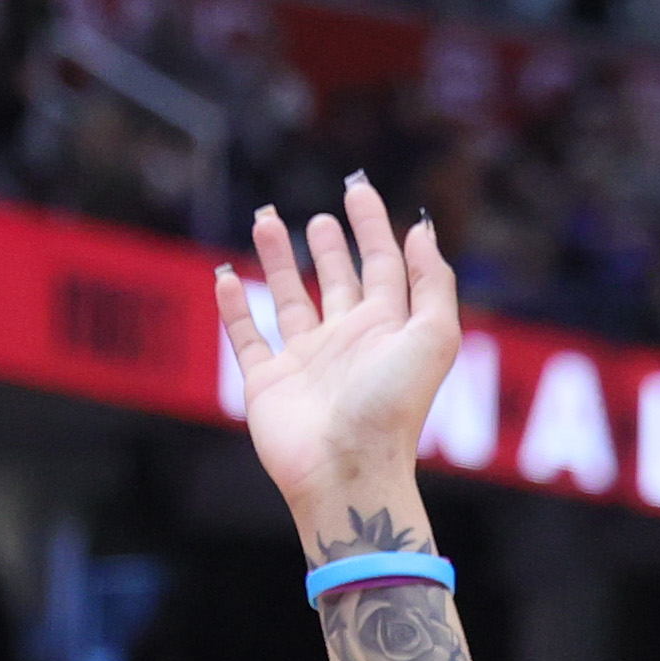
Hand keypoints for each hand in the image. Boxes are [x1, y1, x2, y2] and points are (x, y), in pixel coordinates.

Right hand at [215, 177, 460, 555]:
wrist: (347, 470)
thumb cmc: (393, 408)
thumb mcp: (433, 337)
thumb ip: (432, 282)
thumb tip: (421, 230)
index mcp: (388, 329)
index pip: (383, 266)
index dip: (373, 227)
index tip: (359, 190)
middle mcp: (348, 342)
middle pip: (339, 281)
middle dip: (331, 247)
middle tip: (321, 217)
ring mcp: (306, 362)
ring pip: (290, 299)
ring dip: (278, 261)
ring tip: (266, 220)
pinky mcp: (267, 383)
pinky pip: (247, 337)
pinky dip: (234, 308)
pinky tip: (226, 276)